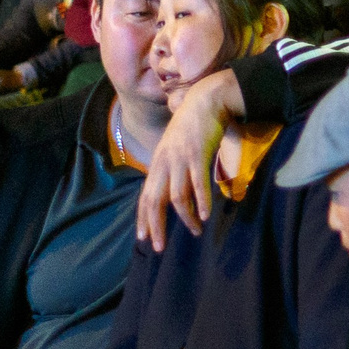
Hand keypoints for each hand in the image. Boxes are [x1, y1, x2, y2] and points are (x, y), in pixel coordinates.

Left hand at [138, 71, 237, 248]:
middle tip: (159, 247)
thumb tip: (177, 192)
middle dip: (155, 226)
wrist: (205, 101)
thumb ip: (174, 168)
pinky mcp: (197, 154)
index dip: (143, 218)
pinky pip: (197, 182)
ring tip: (195, 231)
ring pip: (176, 196)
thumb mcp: (176, 149)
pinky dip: (201, 200)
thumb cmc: (193, 126)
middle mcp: (164, 162)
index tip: (143, 238)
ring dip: (184, 218)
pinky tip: (205, 214)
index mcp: (158, 163)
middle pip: (154, 200)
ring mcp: (180, 158)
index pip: (145, 196)